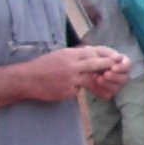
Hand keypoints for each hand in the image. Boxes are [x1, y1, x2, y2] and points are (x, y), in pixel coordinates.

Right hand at [13, 47, 128, 102]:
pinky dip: (75, 89)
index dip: (104, 57)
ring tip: (91, 81)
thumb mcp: (60, 55)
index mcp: (70, 54)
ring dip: (93, 81)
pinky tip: (63, 87)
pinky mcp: (69, 90)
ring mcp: (71, 79)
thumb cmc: (44, 66)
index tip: (114, 59)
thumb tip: (92, 55)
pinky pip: (78, 90)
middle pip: (96, 64)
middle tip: (116, 69)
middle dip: (107, 67)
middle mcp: (72, 65)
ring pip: (90, 80)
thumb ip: (75, 56)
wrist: (27, 79)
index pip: (92, 53)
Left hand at [82, 46, 132, 99]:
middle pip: (124, 79)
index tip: (113, 68)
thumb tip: (119, 58)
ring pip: (116, 88)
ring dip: (106, 84)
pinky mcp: (107, 92)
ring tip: (96, 78)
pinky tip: (93, 84)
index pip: (128, 66)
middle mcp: (122, 75)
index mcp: (122, 63)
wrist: (81, 64)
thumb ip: (108, 56)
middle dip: (114, 78)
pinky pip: (107, 95)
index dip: (122, 68)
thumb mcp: (100, 52)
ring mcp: (115, 85)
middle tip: (104, 75)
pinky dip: (100, 90)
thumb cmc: (92, 55)